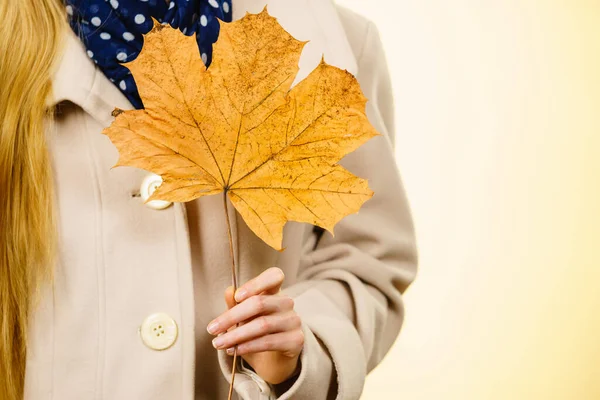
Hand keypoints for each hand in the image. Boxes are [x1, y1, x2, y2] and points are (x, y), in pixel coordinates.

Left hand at [207, 267, 303, 384]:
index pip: (274, 276)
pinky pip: (268, 341)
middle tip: (212, 328)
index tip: (237, 296)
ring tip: (219, 343)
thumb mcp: (242, 318)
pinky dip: (248, 346)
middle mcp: (286, 303)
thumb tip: (229, 290)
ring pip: (262, 324)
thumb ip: (236, 304)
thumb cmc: (255, 332)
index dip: (256, 283)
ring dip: (236, 335)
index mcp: (275, 291)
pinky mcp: (296, 340)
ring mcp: (293, 321)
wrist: (273, 360)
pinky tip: (235, 350)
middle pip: (260, 303)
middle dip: (232, 316)